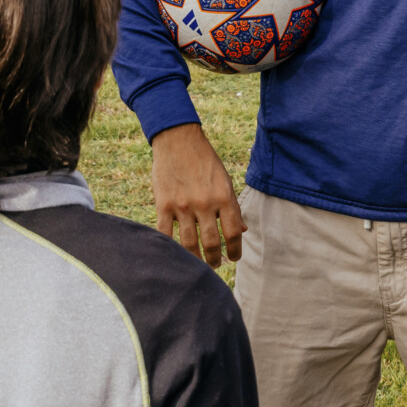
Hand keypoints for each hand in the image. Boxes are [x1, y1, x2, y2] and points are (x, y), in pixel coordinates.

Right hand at [151, 123, 244, 266]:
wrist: (178, 140)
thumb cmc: (205, 161)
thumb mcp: (225, 180)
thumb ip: (233, 206)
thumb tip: (242, 230)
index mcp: (223, 197)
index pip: (233, 233)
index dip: (235, 250)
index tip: (234, 258)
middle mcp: (204, 203)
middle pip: (211, 243)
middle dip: (214, 259)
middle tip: (215, 265)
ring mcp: (182, 205)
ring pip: (188, 243)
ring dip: (195, 259)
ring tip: (198, 264)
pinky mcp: (163, 204)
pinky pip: (165, 233)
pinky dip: (169, 248)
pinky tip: (175, 255)